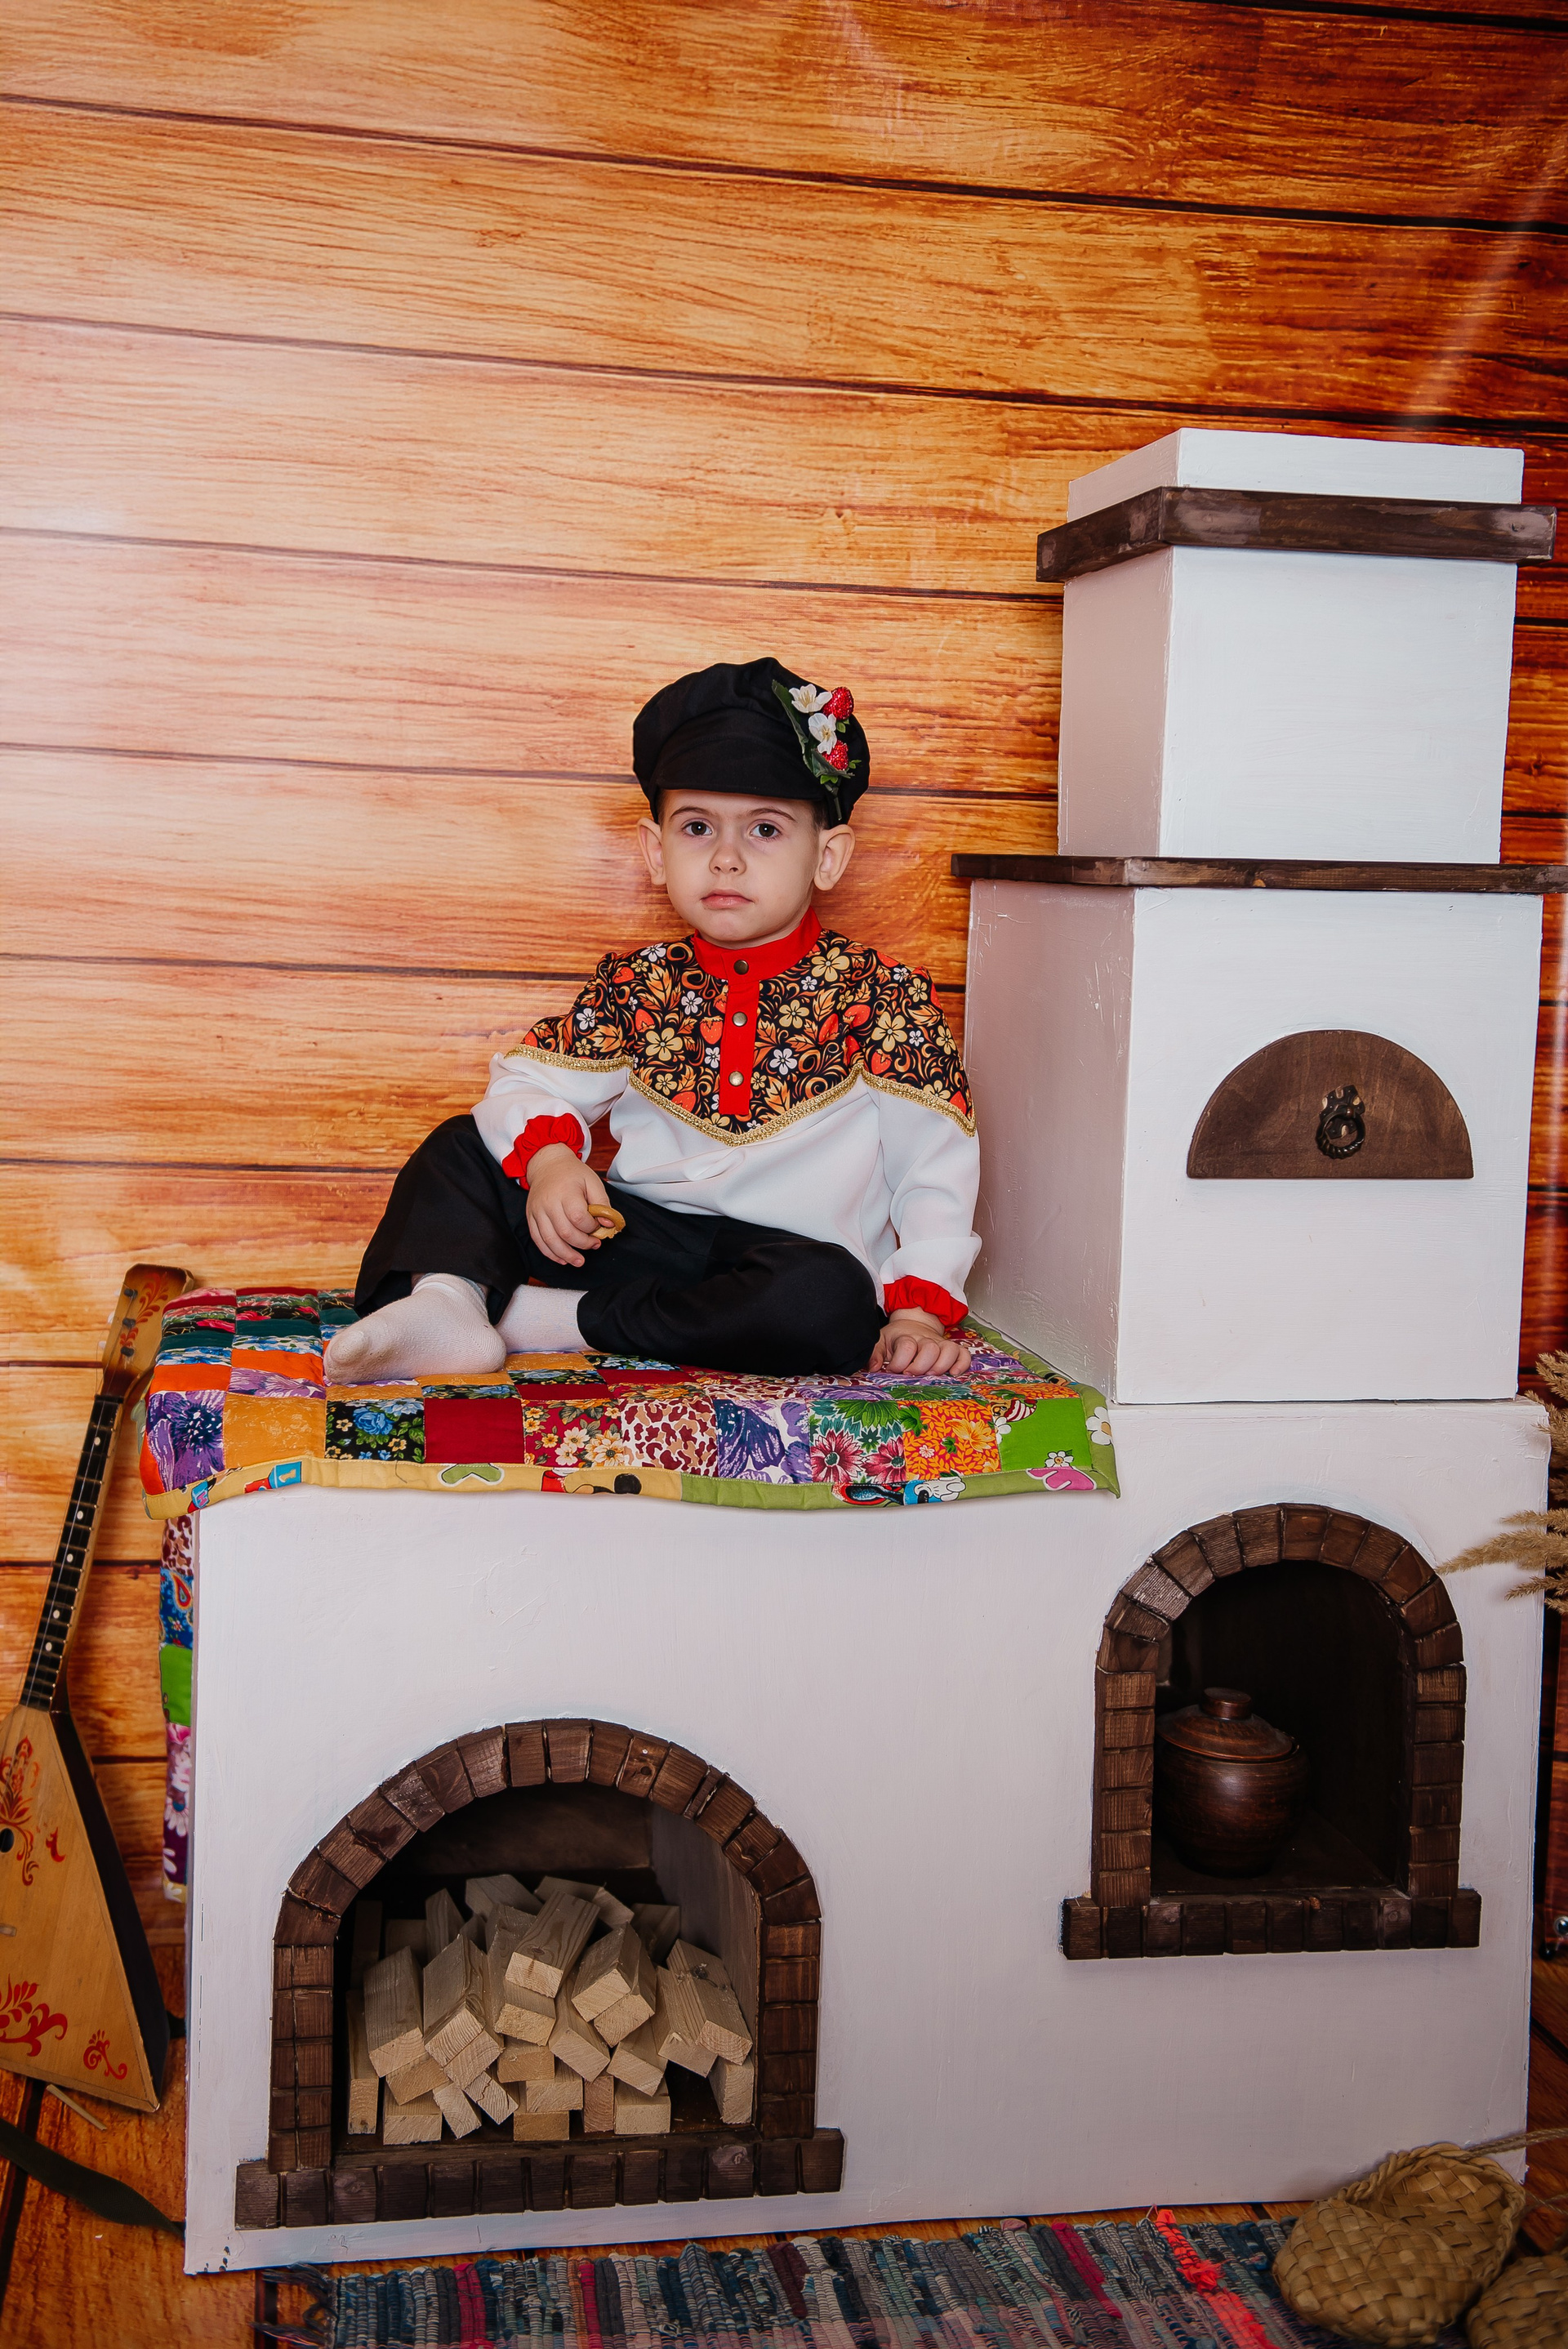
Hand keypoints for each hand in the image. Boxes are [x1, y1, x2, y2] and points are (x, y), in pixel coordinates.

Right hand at [525, 1144, 612, 1268]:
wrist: (547, 1165)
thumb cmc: (572, 1174)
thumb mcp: (592, 1181)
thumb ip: (602, 1203)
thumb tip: (608, 1224)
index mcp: (565, 1192)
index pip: (578, 1217)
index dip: (591, 1227)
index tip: (598, 1226)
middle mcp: (548, 1203)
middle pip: (565, 1232)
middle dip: (583, 1243)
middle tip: (594, 1244)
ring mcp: (537, 1211)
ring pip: (550, 1240)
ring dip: (566, 1255)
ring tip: (579, 1261)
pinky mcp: (530, 1217)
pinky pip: (538, 1240)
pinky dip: (550, 1253)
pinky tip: (562, 1259)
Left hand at [868, 1309, 970, 1379]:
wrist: (915, 1323)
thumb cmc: (898, 1338)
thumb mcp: (881, 1340)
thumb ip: (875, 1353)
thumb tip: (874, 1367)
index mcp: (907, 1337)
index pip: (906, 1347)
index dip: (899, 1362)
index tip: (893, 1369)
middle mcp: (926, 1339)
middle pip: (930, 1349)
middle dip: (920, 1366)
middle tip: (911, 1374)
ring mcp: (940, 1344)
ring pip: (949, 1351)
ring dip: (941, 1366)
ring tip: (931, 1375)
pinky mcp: (952, 1349)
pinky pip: (964, 1354)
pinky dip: (962, 1364)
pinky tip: (953, 1373)